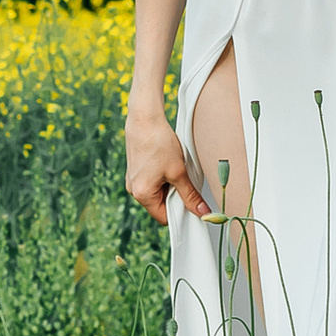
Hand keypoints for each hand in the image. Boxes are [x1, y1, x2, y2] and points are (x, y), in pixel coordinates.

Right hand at [126, 110, 209, 226]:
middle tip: (186, 181)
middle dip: (176, 196)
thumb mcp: (179, 172)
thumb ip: (190, 195)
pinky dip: (164, 177)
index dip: (180, 212)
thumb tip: (202, 212)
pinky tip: (169, 163)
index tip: (193, 203)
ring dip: (170, 185)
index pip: (164, 217)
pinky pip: (152, 182)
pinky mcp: (135, 171)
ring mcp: (133, 180)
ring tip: (176, 169)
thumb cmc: (158, 143)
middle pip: (160, 205)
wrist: (144, 119)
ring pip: (158, 193)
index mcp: (142, 194)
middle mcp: (134, 190)